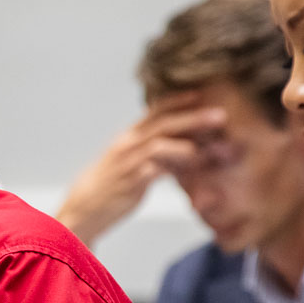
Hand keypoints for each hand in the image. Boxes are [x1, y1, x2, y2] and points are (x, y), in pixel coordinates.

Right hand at [55, 95, 225, 244]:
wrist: (83, 208)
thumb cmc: (107, 186)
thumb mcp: (126, 160)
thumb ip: (148, 150)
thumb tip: (175, 146)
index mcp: (127, 137)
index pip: (154, 112)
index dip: (178, 101)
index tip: (200, 94)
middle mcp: (127, 145)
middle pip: (163, 124)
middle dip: (193, 118)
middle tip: (219, 115)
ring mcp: (128, 163)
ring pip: (159, 144)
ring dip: (187, 143)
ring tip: (209, 146)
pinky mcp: (131, 183)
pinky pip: (156, 171)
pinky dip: (175, 168)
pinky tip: (191, 170)